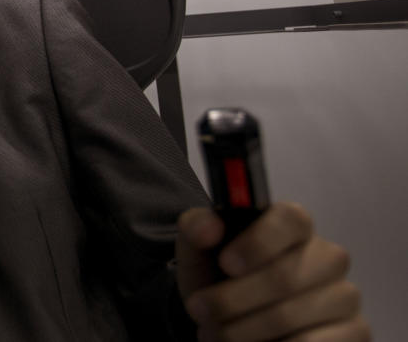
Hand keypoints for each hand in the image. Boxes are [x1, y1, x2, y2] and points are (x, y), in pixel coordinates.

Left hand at [175, 203, 368, 340]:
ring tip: (216, 333)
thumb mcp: (198, 251)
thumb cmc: (220, 277)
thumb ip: (196, 227)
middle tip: (200, 310)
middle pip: (283, 277)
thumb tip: (208, 227)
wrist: (231, 317)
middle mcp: (327, 257)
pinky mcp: (354, 332)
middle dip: (231, 299)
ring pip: (289, 317)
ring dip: (241, 331)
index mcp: (294, 225)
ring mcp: (344, 296)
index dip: (257, 242)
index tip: (226, 264)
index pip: (290, 220)